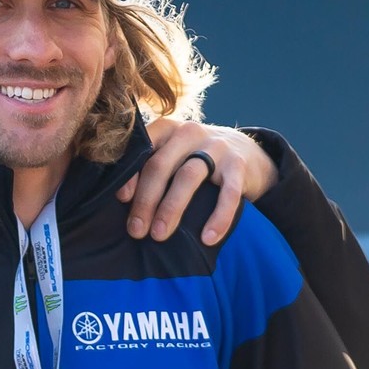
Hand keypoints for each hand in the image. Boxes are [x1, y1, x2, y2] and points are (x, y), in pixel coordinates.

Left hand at [124, 122, 275, 244]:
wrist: (247, 153)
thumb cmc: (197, 159)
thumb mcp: (174, 154)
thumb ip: (150, 166)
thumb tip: (120, 203)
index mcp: (167, 130)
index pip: (142, 148)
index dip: (130, 174)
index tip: (121, 200)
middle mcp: (189, 133)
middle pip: (160, 165)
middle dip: (146, 200)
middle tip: (136, 230)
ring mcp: (216, 147)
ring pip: (188, 176)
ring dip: (171, 208)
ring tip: (159, 235)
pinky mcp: (239, 165)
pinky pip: (227, 194)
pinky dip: (218, 218)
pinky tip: (207, 238)